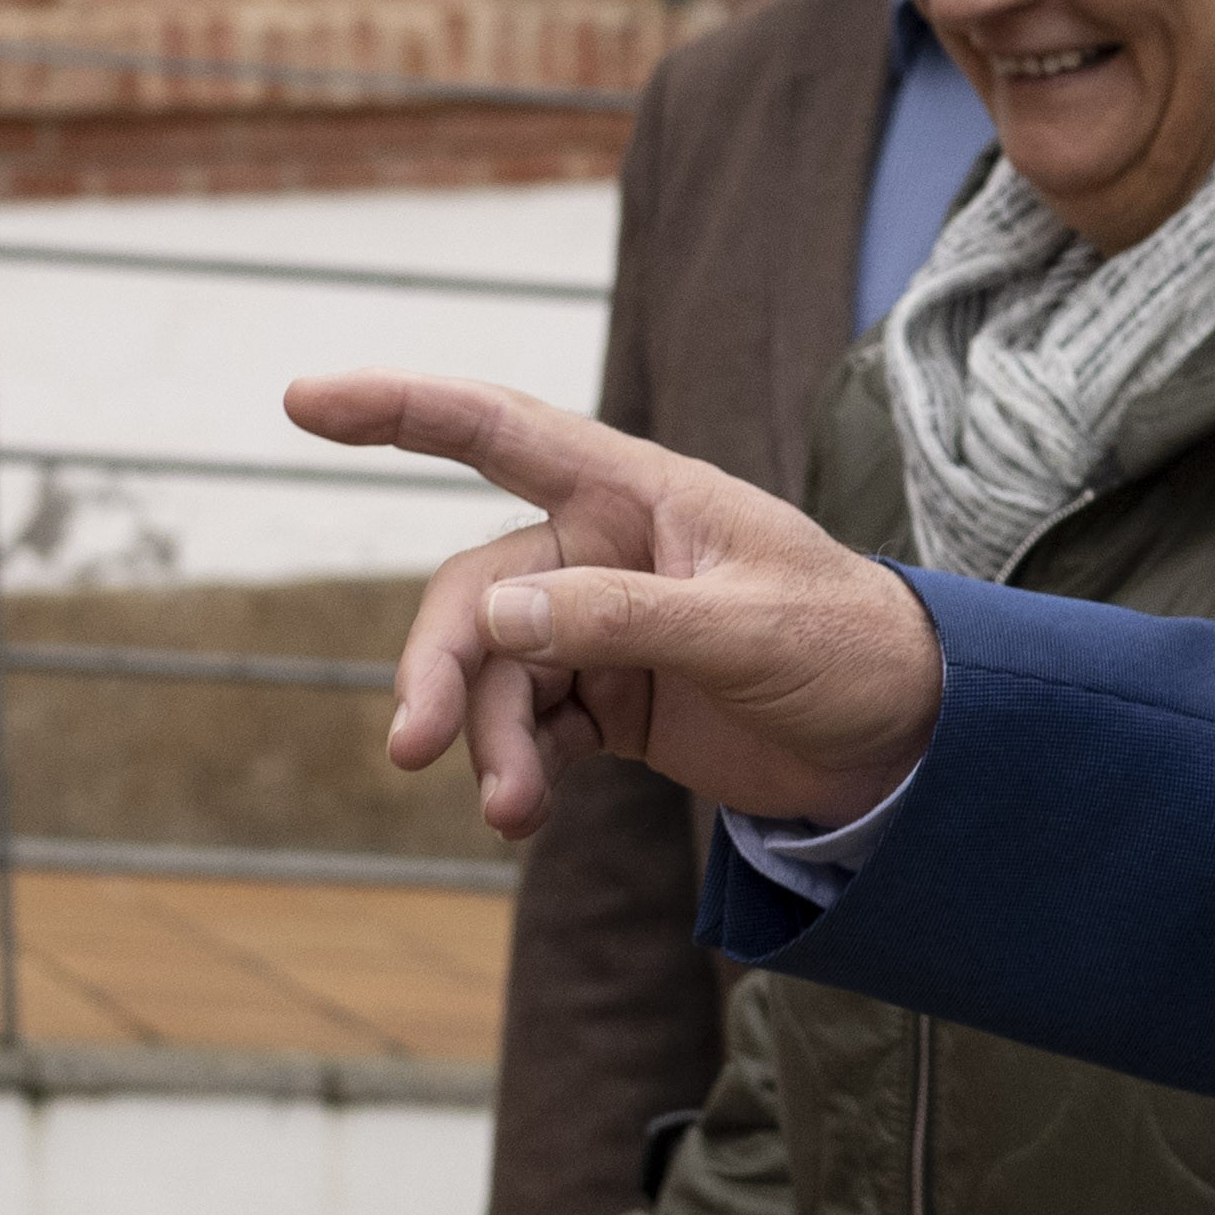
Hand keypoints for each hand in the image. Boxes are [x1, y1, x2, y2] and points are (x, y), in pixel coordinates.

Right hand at [285, 374, 948, 836]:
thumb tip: (499, 614)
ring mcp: (602, 624)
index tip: (303, 399)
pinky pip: (528, 726)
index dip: (400, 409)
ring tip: (510, 813)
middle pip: (476, 591)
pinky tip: (524, 815)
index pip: (501, 430)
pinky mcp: (611, 697)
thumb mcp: (749, 631)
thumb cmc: (852, 649)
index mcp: (641, 493)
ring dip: (484, 740)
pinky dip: (517, 767)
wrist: (910, 739)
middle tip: (411, 748)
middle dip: (438, 669)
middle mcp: (606, 548)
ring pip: (493, 671)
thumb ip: (623, 619)